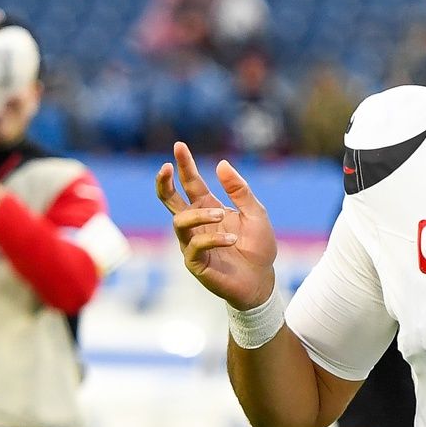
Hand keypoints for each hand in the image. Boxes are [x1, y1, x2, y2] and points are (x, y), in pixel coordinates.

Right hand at [155, 141, 276, 309]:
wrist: (261, 280)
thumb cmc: (258, 247)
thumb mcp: (255, 214)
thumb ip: (240, 191)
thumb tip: (222, 164)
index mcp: (209, 208)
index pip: (191, 184)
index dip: (184, 165)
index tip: (179, 146)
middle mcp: (196, 224)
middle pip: (170, 200)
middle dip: (164, 183)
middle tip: (165, 167)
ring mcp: (192, 243)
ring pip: (180, 222)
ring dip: (199, 215)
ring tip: (221, 214)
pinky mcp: (195, 262)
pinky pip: (194, 246)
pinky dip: (213, 239)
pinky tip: (232, 239)